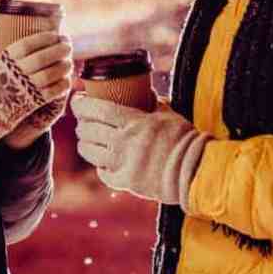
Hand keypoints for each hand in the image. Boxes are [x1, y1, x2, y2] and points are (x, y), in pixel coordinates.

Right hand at [0, 31, 72, 142]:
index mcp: (3, 61)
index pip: (27, 44)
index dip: (44, 37)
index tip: (55, 34)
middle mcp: (15, 73)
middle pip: (42, 58)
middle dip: (59, 49)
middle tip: (68, 44)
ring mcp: (25, 89)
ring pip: (50, 74)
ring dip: (63, 66)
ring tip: (69, 61)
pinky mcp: (32, 103)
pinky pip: (52, 92)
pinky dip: (62, 84)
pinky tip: (67, 79)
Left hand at [71, 94, 209, 208]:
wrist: (195, 171)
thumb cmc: (184, 140)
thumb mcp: (168, 115)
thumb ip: (153, 103)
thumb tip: (145, 90)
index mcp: (134, 122)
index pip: (98, 109)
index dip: (81, 105)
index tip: (77, 101)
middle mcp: (125, 143)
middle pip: (89, 130)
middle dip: (81, 123)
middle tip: (82, 120)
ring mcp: (123, 164)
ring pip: (90, 152)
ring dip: (84, 144)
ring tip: (85, 140)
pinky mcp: (126, 182)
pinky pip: (103, 173)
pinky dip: (100, 166)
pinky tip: (102, 161)